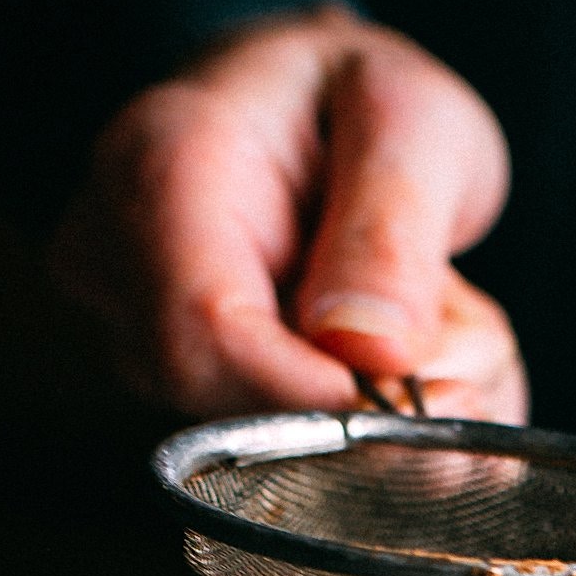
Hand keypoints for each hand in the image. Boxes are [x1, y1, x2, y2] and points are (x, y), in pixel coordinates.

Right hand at [51, 6, 526, 421]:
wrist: (306, 117)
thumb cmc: (353, 103)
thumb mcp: (409, 121)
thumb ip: (395, 226)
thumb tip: (368, 353)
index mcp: (160, 172)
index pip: (206, 336)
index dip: (319, 400)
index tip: (418, 401)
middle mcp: (116, 274)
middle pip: (237, 419)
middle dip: (373, 414)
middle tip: (460, 332)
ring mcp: (130, 350)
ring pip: (269, 461)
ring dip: (384, 426)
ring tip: (423, 324)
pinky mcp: (170, 407)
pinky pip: (281, 472)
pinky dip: (369, 439)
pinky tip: (389, 365)